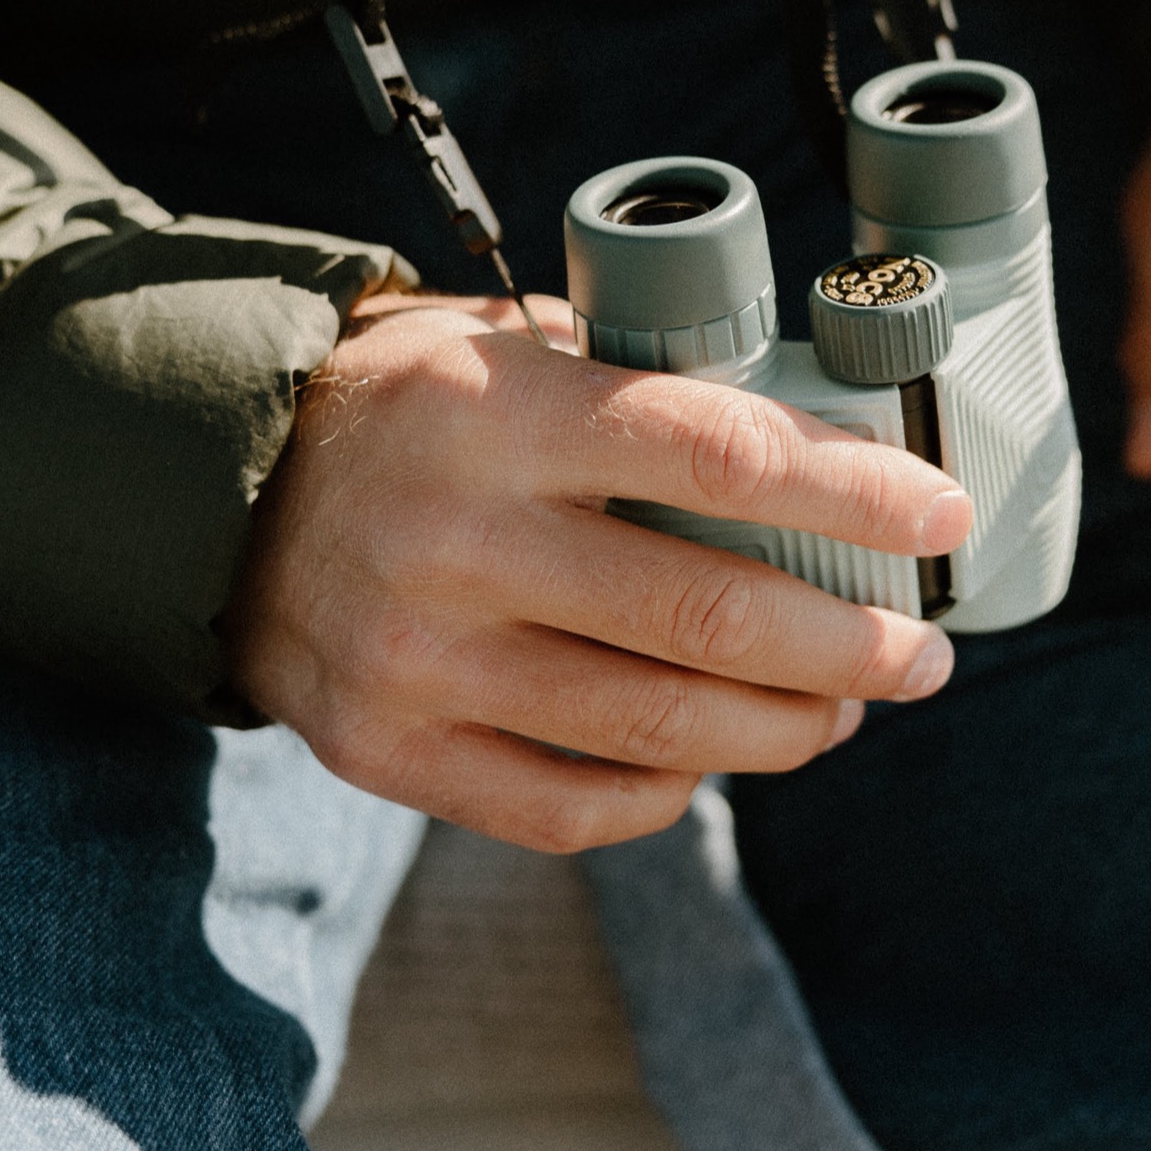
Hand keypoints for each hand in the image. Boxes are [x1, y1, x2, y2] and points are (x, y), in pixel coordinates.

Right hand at [223, 293, 970, 850]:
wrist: (211, 497)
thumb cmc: (405, 409)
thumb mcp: (504, 343)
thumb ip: (637, 380)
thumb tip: (826, 440)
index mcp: (498, 415)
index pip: (719, 456)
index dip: (853, 493)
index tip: (939, 516)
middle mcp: (456, 540)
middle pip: (711, 617)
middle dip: (854, 644)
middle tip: (922, 651)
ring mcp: (415, 660)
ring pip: (658, 729)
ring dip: (786, 728)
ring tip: (840, 708)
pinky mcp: (385, 751)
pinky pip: (570, 808)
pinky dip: (668, 793)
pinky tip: (712, 760)